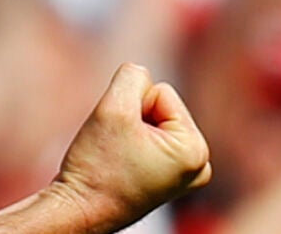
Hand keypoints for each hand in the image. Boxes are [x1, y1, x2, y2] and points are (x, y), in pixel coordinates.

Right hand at [48, 63, 211, 232]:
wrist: (80, 210)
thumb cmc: (97, 166)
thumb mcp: (113, 108)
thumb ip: (132, 76)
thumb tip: (140, 71)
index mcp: (195, 150)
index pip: (161, 91)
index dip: (131, 107)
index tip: (120, 139)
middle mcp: (199, 164)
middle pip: (161, 106)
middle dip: (134, 118)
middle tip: (117, 149)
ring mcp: (186, 174)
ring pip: (154, 120)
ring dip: (131, 130)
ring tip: (119, 157)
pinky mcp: (171, 178)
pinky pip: (151, 138)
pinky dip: (133, 143)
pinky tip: (123, 164)